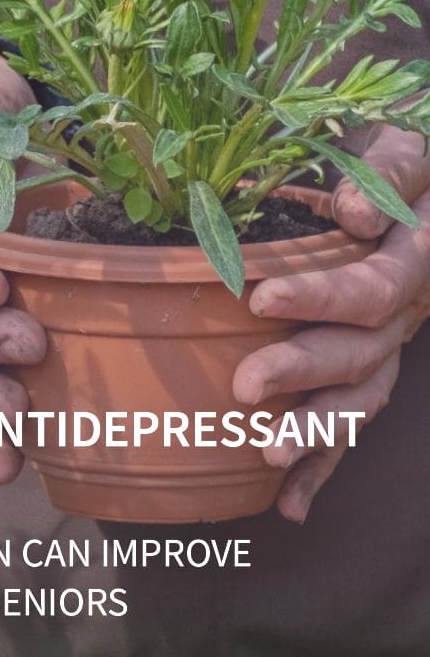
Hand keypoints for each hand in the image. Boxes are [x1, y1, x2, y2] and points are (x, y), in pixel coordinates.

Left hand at [233, 125, 429, 523]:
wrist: (426, 196)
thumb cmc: (398, 167)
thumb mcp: (401, 151)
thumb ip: (385, 173)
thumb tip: (352, 215)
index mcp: (413, 259)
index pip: (371, 288)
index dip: (319, 298)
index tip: (258, 300)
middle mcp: (406, 314)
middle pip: (361, 354)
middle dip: (302, 374)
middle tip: (244, 388)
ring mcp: (388, 346)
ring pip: (360, 398)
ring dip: (316, 433)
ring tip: (268, 456)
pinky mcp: (367, 366)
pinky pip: (351, 421)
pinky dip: (324, 465)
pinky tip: (289, 505)